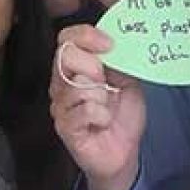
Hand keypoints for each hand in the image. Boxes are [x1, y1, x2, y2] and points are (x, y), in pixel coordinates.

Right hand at [49, 24, 145, 189]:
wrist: (123, 155)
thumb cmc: (122, 118)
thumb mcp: (128, 82)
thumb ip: (120, 62)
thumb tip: (119, 42)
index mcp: (75, 69)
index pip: (66, 39)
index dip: (85, 35)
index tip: (109, 43)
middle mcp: (62, 84)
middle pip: (65, 57)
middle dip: (93, 66)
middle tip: (107, 82)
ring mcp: (61, 106)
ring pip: (76, 85)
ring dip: (101, 96)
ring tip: (107, 109)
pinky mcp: (65, 127)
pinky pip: (84, 110)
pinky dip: (101, 115)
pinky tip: (103, 123)